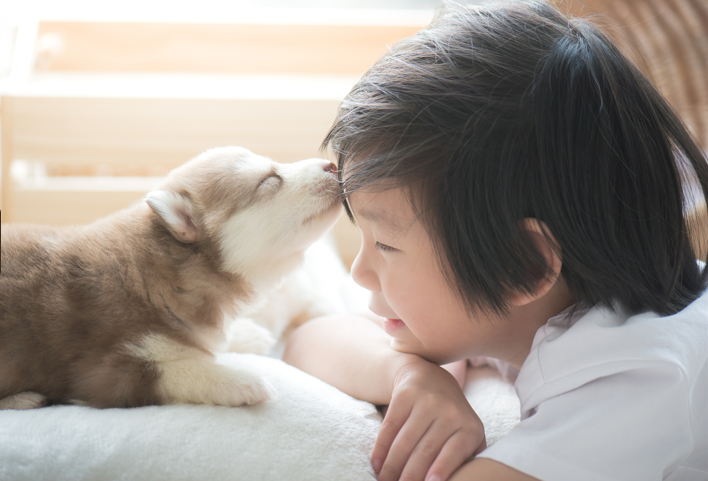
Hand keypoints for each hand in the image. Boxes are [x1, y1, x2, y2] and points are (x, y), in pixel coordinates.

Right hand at [372, 357, 485, 480]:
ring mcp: (427, 401)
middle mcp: (450, 412)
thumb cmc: (450, 418)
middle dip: (409, 477)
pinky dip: (380, 449)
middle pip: (425, 452)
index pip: (454, 453)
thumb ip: (465, 459)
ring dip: (391, 467)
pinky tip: (376, 464)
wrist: (429, 376)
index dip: (441, 470)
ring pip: (404, 442)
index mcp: (469, 428)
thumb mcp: (466, 435)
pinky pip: (389, 427)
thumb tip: (457, 480)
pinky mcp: (405, 394)